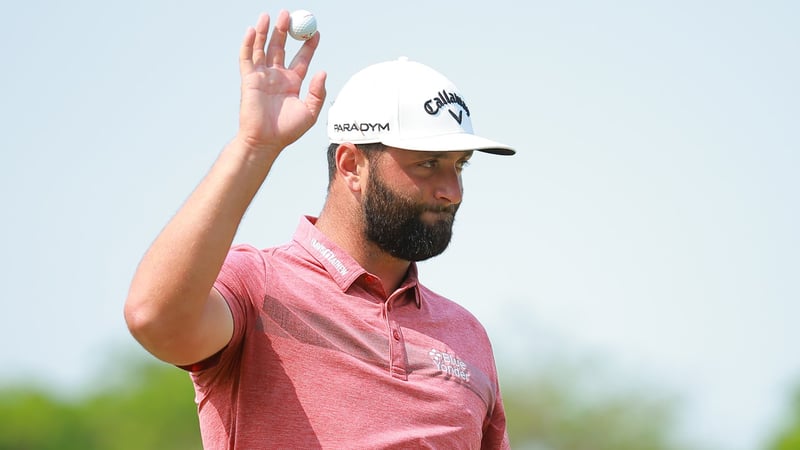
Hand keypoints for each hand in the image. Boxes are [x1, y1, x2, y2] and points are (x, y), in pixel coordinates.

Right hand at [237, 11, 326, 156]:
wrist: (266, 141)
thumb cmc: (287, 130)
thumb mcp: (310, 112)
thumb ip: (318, 92)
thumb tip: (322, 72)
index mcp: (293, 82)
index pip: (301, 58)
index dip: (308, 45)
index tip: (316, 32)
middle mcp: (277, 76)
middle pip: (281, 47)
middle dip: (285, 31)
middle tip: (290, 15)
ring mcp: (262, 76)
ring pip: (263, 48)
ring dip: (266, 31)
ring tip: (271, 15)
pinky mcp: (249, 79)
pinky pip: (247, 58)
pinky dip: (248, 43)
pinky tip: (252, 30)